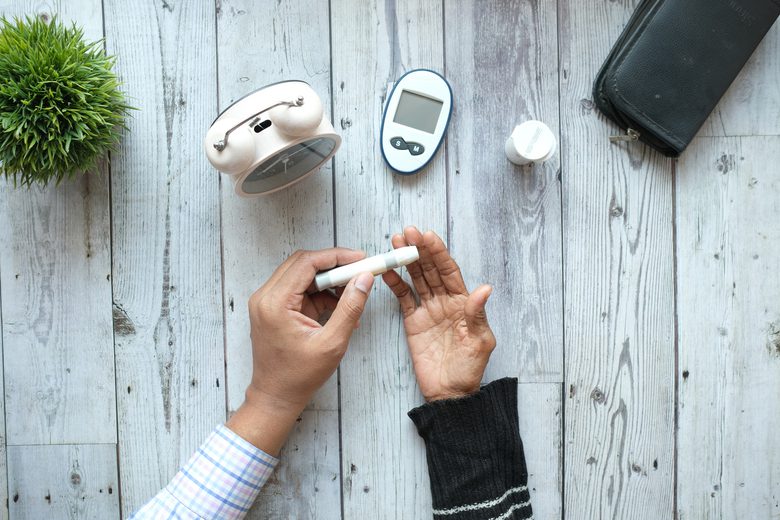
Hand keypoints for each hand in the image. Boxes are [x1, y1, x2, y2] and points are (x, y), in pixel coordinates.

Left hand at [227, 248, 374, 454]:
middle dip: (334, 265)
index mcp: (275, 303)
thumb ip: (350, 307)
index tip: (360, 259)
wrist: (276, 396)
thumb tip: (364, 279)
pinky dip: (320, 293)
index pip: (307, 263)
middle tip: (360, 271)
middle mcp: (265, 297)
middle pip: (303, 263)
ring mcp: (267, 302)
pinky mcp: (273, 308)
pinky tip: (339, 307)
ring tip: (352, 294)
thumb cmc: (299, 376)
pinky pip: (299, 289)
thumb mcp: (332, 343)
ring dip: (328, 281)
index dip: (336, 256)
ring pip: (301, 274)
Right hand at [382, 227, 495, 401]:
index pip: (449, 271)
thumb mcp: (480, 342)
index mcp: (463, 303)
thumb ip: (477, 315)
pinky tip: (388, 271)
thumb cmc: (469, 369)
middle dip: (419, 250)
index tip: (429, 236)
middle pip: (430, 270)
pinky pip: (404, 298)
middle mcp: (445, 302)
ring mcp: (428, 310)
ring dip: (406, 261)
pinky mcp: (413, 321)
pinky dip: (396, 284)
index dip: (439, 253)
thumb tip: (484, 289)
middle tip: (408, 232)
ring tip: (395, 242)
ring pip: (416, 279)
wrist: (450, 393)